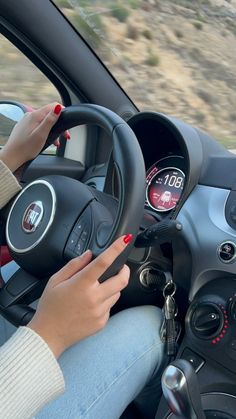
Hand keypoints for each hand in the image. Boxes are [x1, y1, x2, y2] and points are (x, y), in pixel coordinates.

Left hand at [0, 102, 64, 171]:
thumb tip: (58, 107)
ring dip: (53, 130)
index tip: (67, 125)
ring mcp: (27, 121)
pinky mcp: (25, 127)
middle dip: (59, 125)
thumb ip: (50, 120)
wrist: (12, 156)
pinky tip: (46, 141)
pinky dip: (45, 132)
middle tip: (65, 137)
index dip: (63, 113)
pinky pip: (38, 126)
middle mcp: (30, 115)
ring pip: (44, 121)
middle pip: (49, 114)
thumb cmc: (26, 148)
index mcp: (35, 115)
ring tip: (56, 142)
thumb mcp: (41, 134)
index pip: (53, 106)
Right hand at [28, 235, 131, 357]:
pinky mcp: (102, 322)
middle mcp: (94, 298)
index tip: (124, 240)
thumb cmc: (50, 307)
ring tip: (97, 290)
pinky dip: (105, 302)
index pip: (104, 262)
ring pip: (117, 293)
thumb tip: (88, 255)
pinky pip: (110, 307)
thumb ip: (74, 265)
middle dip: (124, 270)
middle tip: (121, 267)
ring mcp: (100, 311)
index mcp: (81, 284)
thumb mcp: (55, 281)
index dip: (116, 249)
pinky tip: (91, 305)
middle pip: (121, 280)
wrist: (48, 335)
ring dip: (113, 287)